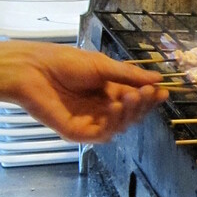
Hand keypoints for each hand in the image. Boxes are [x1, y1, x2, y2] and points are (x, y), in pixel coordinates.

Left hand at [0, 41, 168, 141]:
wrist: (32, 70)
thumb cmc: (63, 63)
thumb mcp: (103, 66)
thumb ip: (129, 75)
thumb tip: (157, 79)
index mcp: (108, 92)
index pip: (135, 99)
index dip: (150, 97)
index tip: (164, 91)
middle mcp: (101, 109)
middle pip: (132, 115)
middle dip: (143, 105)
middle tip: (148, 94)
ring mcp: (91, 123)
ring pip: (121, 125)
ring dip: (130, 112)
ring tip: (132, 96)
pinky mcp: (79, 133)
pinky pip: (104, 133)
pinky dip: (113, 121)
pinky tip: (115, 106)